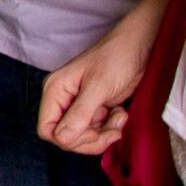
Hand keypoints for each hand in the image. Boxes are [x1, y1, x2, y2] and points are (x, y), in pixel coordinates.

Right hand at [39, 11, 154, 155]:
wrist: (138, 46)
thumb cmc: (116, 57)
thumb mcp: (99, 86)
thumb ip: (80, 113)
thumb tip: (63, 139)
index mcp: (56, 91)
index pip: (47, 129)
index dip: (68, 138)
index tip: (92, 132)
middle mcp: (64, 100)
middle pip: (66, 137)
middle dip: (91, 138)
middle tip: (112, 129)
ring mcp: (79, 106)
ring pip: (83, 137)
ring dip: (104, 133)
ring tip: (119, 116)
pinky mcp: (94, 109)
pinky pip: (96, 131)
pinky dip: (110, 129)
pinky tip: (120, 114)